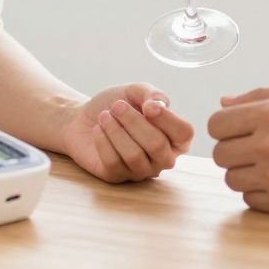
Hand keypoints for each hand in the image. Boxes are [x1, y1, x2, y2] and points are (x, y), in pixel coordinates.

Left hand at [61, 83, 195, 182]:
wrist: (84, 117)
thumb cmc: (117, 105)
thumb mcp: (136, 92)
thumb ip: (153, 94)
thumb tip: (157, 107)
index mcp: (175, 138)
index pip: (184, 133)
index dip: (167, 119)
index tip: (146, 105)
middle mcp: (162, 158)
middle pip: (156, 145)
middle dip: (133, 121)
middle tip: (116, 106)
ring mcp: (141, 171)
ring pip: (134, 155)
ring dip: (115, 130)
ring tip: (104, 116)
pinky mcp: (117, 177)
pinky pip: (113, 162)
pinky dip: (103, 140)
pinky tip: (98, 129)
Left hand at [209, 86, 268, 215]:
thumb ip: (260, 96)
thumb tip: (224, 102)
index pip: (216, 124)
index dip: (226, 127)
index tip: (241, 130)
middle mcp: (268, 146)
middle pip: (220, 154)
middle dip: (234, 150)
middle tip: (258, 149)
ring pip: (231, 179)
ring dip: (246, 173)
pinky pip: (250, 200)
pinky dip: (261, 193)